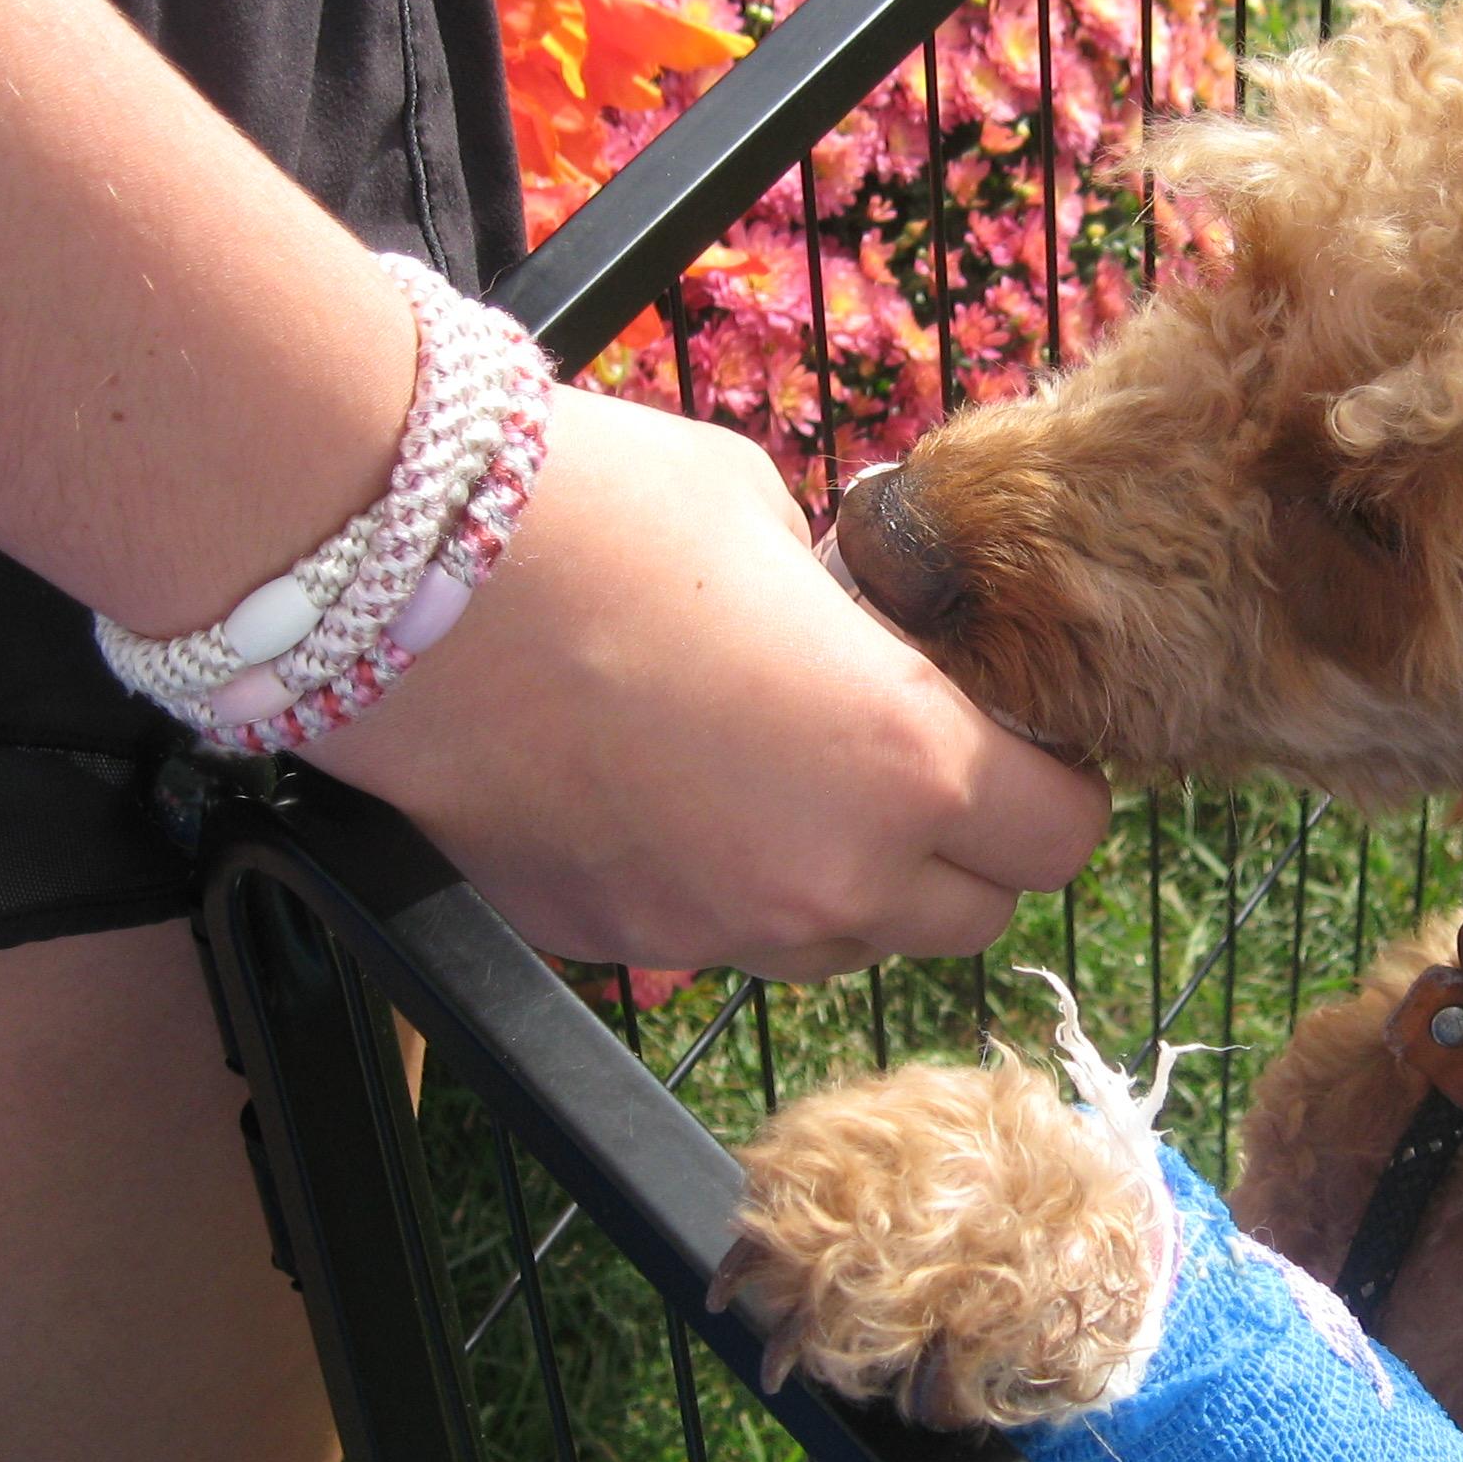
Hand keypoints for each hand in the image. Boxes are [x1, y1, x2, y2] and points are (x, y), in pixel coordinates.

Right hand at [310, 390, 1110, 979]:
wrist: (399, 575)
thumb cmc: (606, 515)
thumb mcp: (785, 529)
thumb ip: (862, 622)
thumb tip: (873, 642)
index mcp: (910, 766)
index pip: (1063, 835)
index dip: (1051, 780)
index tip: (1015, 732)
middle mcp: (831, 881)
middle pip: (972, 918)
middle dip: (966, 846)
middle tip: (912, 756)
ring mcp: (716, 932)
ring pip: (849, 946)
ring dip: (850, 880)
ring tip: (781, 770)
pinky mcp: (616, 944)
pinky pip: (721, 939)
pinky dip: (726, 886)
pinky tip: (669, 787)